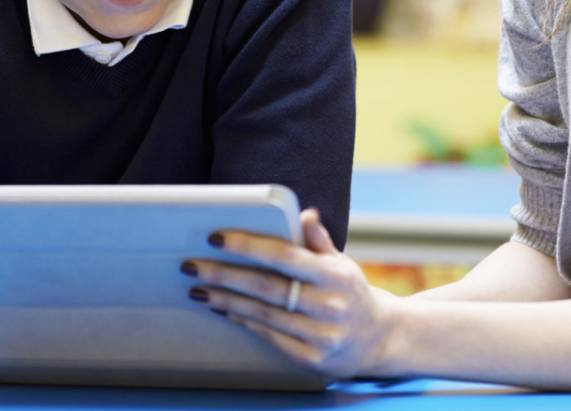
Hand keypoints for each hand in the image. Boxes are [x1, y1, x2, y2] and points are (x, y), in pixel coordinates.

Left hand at [181, 208, 396, 380]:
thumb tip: (304, 213)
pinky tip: (222, 309)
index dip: (248, 246)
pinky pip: (268, 336)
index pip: (285, 256)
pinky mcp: (310, 358)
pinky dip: (242, 320)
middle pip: (266, 287)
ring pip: (262, 313)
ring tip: (199, 287)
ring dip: (225, 299)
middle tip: (191, 265)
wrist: (379, 339)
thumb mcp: (342, 264)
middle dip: (224, 274)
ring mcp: (320, 334)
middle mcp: (329, 305)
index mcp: (336, 275)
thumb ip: (319, 241)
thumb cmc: (351, 293)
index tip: (216, 237)